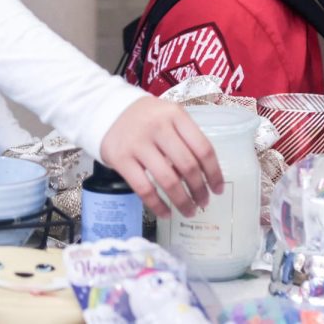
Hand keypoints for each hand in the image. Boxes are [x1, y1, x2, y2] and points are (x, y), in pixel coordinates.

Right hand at [99, 96, 223, 217]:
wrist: (106, 111)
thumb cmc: (145, 119)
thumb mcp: (168, 118)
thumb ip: (184, 140)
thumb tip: (202, 176)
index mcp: (175, 115)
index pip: (203, 148)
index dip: (214, 173)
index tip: (218, 189)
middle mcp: (158, 127)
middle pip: (187, 166)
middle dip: (200, 190)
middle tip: (204, 203)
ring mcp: (138, 143)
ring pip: (168, 180)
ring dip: (182, 201)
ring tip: (189, 211)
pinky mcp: (121, 158)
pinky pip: (144, 188)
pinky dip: (158, 205)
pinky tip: (166, 213)